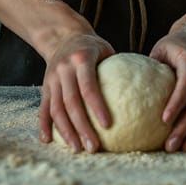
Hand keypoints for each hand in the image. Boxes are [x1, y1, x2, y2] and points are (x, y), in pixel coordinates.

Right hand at [39, 30, 114, 152]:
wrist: (63, 36)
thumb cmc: (92, 47)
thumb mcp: (105, 49)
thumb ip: (118, 68)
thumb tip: (142, 91)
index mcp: (82, 58)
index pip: (88, 86)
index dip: (97, 106)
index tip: (108, 126)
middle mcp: (64, 68)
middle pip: (71, 102)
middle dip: (82, 127)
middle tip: (93, 147)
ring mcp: (52, 78)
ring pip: (56, 109)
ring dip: (66, 131)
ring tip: (77, 148)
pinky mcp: (45, 86)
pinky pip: (43, 108)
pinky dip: (44, 125)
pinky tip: (48, 141)